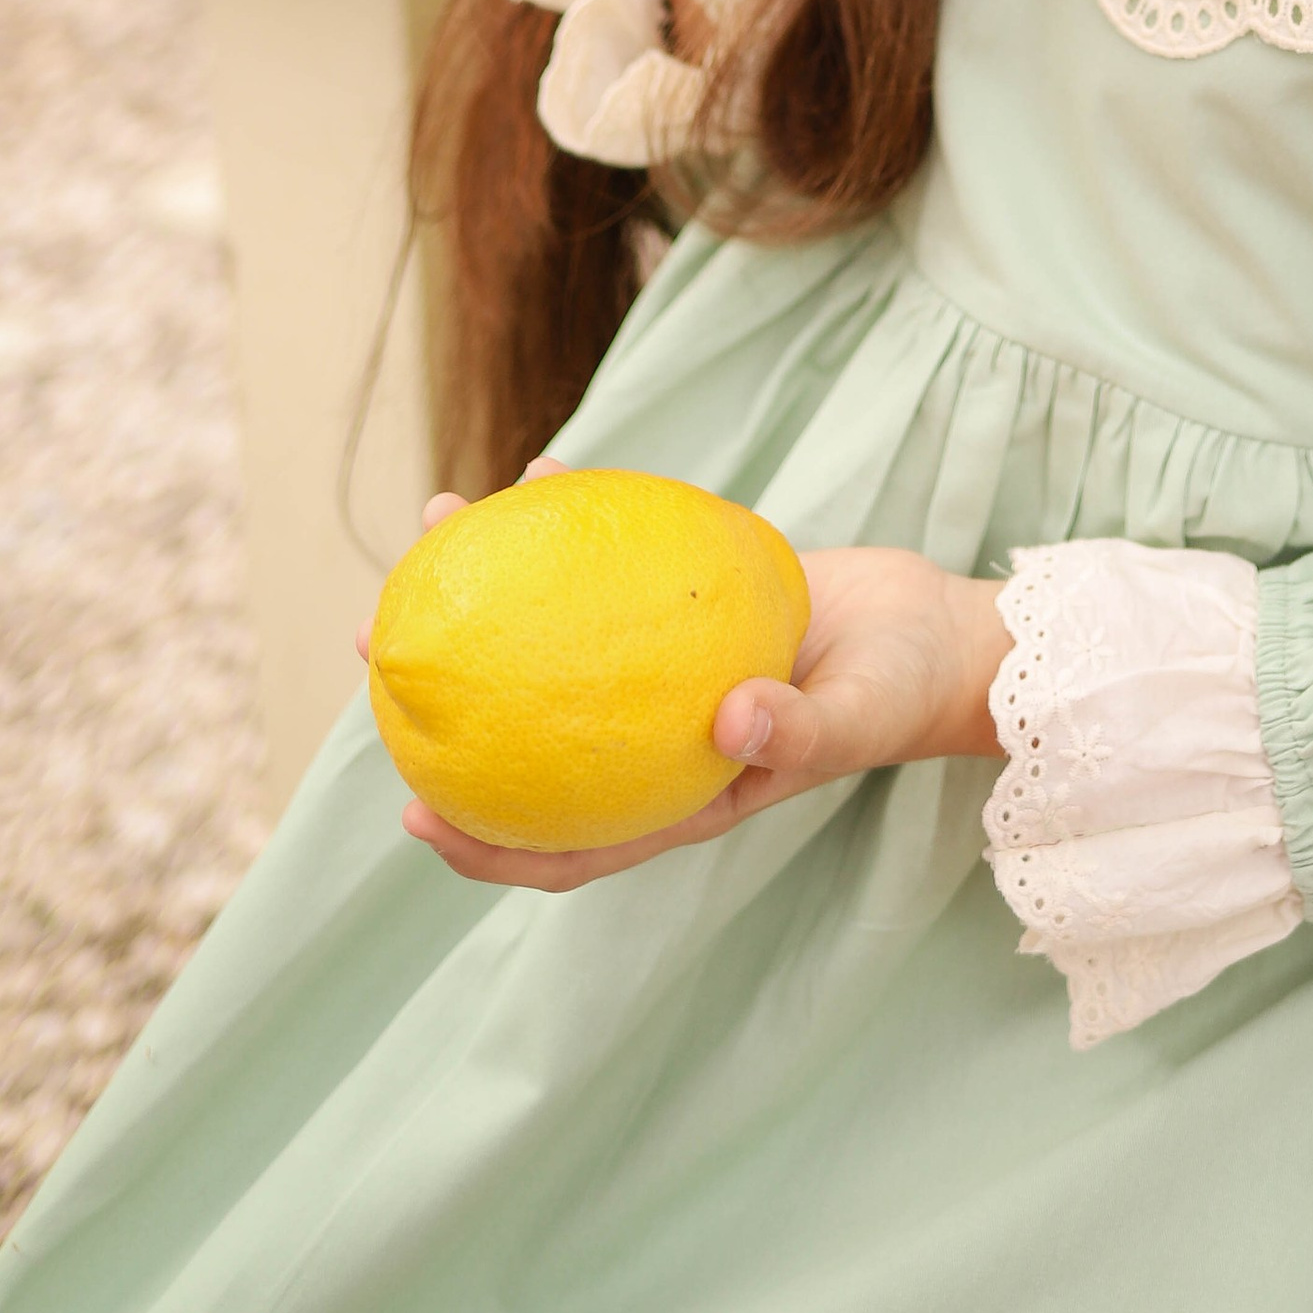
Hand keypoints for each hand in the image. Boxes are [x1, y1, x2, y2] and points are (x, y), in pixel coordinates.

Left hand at [379, 479, 1010, 896]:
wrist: (934, 631)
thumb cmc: (898, 690)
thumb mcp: (855, 716)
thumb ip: (799, 729)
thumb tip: (729, 724)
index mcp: (676, 792)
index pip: (565, 841)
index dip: (483, 842)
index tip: (414, 813)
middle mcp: (647, 733)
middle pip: (528, 730)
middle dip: (445, 695)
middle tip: (377, 643)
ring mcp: (656, 664)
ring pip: (551, 634)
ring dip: (490, 588)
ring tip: (436, 524)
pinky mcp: (680, 599)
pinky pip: (607, 560)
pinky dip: (572, 518)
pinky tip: (541, 469)